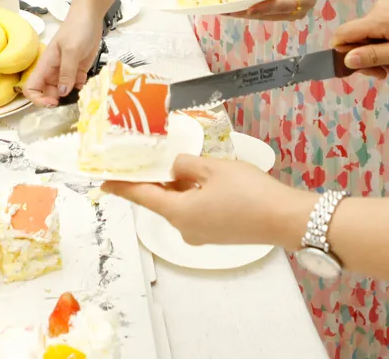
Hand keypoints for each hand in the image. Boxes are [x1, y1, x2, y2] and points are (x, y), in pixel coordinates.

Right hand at [22, 15, 101, 105]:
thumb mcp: (71, 50)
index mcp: (46, 65)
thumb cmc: (77, 29)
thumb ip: (66, 72)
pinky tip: (89, 89)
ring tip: (82, 98)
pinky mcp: (79, 69)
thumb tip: (61, 93)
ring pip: (63, 92)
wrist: (90, 15)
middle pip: (48, 93)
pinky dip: (81, 90)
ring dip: (70, 97)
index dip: (38, 99)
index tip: (53, 103)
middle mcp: (54, 70)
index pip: (32, 87)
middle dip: (56, 101)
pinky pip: (77, 86)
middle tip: (71, 102)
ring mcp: (67, 70)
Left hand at [104, 155, 311, 249]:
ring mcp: (201, 233)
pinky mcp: (216, 233)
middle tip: (145, 156)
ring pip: (179, 203)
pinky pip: (194, 209)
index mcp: (179, 213)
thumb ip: (186, 165)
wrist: (285, 219)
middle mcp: (185, 228)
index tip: (103, 180)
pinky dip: (191, 193)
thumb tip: (174, 167)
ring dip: (175, 184)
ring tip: (176, 159)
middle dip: (153, 178)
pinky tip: (199, 175)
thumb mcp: (212, 169)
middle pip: (161, 200)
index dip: (121, 187)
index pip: (141, 197)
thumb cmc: (248, 192)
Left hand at [234, 0, 324, 19]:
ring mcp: (291, 11)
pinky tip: (235, 7)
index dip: (264, 7)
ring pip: (266, 15)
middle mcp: (299, 9)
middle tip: (226, 11)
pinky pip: (266, 10)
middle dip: (248, 13)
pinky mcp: (282, 8)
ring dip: (246, 13)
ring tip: (225, 10)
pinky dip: (251, 8)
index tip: (247, 9)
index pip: (282, 5)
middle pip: (271, 14)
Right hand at [332, 0, 388, 79]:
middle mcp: (377, 10)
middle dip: (371, 59)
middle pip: (358, 38)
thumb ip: (374, 56)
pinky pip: (384, 31)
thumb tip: (345, 59)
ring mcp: (388, 9)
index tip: (362, 70)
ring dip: (384, 55)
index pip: (343, 34)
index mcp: (377, 19)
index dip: (343, 53)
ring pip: (373, 37)